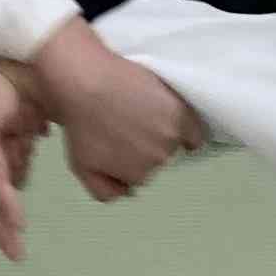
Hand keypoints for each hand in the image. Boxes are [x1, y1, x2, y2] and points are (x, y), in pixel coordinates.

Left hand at [32, 21, 197, 197]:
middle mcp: (158, 159)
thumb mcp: (82, 167)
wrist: (86, 81)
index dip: (127, 158)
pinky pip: (195, 132)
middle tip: (124, 124)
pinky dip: (191, 134)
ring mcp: (170, 135)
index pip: (140, 174)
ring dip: (161, 134)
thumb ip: (106, 191)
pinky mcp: (179, 111)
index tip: (117, 141)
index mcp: (136, 175)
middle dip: (143, 146)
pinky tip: (185, 133)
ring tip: (139, 114)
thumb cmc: (80, 122)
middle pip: (156, 158)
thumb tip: (129, 194)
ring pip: (172, 142)